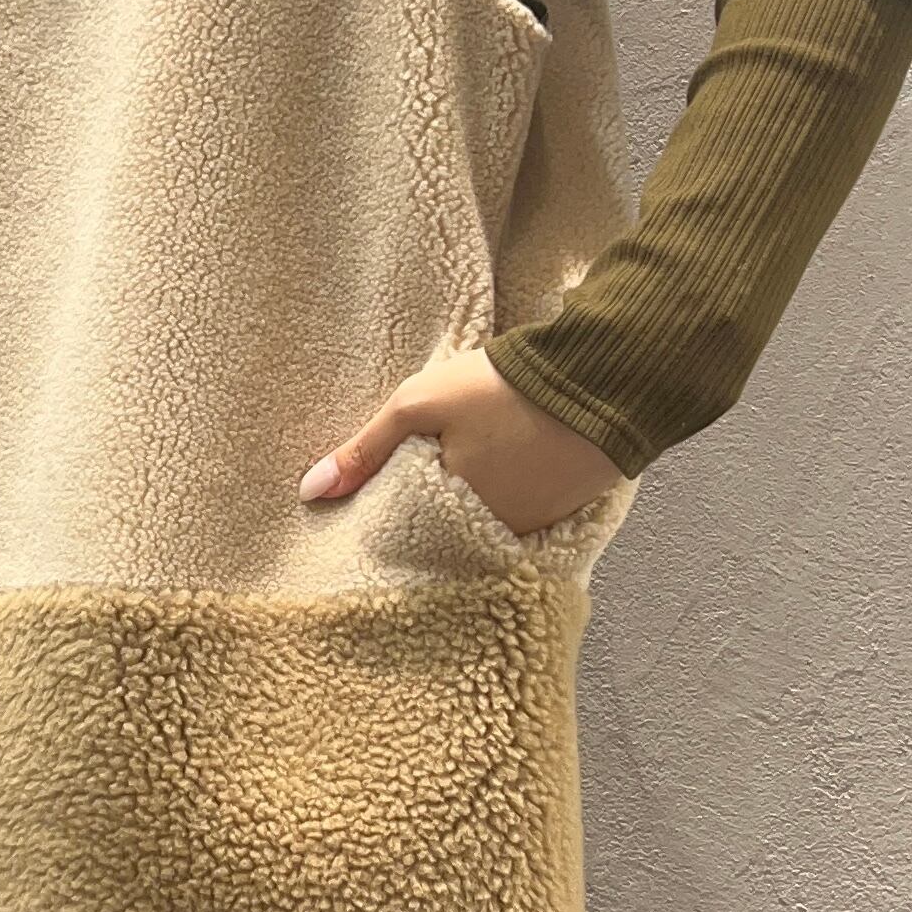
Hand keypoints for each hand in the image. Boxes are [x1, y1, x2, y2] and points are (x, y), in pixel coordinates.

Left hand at [297, 349, 623, 538]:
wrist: (601, 377)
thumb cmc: (503, 388)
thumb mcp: (419, 405)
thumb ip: (365, 450)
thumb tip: (310, 493)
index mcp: (454, 515)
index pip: (404, 531)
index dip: (388, 512)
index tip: (374, 500)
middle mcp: (494, 535)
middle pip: (445, 533)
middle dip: (427, 515)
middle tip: (419, 480)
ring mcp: (534, 527)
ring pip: (483, 527)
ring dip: (469, 509)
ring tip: (460, 471)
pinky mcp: (564, 512)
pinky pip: (520, 519)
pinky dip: (505, 501)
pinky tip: (501, 472)